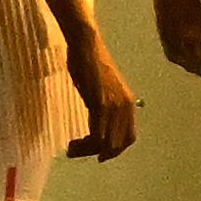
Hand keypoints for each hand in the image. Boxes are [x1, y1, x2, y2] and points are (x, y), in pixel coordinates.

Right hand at [56, 0, 140, 157]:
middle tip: (77, 152)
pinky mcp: (101, 104)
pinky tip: (73, 144)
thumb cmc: (89, 63)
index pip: (128, 138)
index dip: (114, 150)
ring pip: (106, 143)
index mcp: (128, 103)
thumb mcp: (102, 89)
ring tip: (72, 150)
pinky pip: (97, 135)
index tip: (96, 154)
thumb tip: (99, 123)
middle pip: (117, 144)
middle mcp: (125, 107)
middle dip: (98, 153)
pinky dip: (85, 145)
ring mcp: (114, 106)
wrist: (86, 46)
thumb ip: (104, 106)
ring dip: (88, 151)